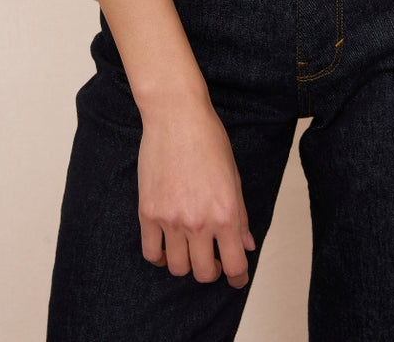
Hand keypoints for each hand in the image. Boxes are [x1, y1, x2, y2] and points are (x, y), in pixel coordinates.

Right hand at [137, 97, 255, 287]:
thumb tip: (246, 244)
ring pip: (177, 268)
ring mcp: (171, 219)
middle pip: (204, 273)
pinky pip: (151, 252)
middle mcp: (199, 221)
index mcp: (226, 213)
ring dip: (185, 264)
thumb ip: (241, 215)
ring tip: (189, 250)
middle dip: (212, 272)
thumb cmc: (208, 140)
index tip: (237, 278)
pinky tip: (166, 246)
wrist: (176, 116)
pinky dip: (159, 256)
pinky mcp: (148, 212)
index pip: (235, 265)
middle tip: (213, 261)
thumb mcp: (234, 176)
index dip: (238, 277)